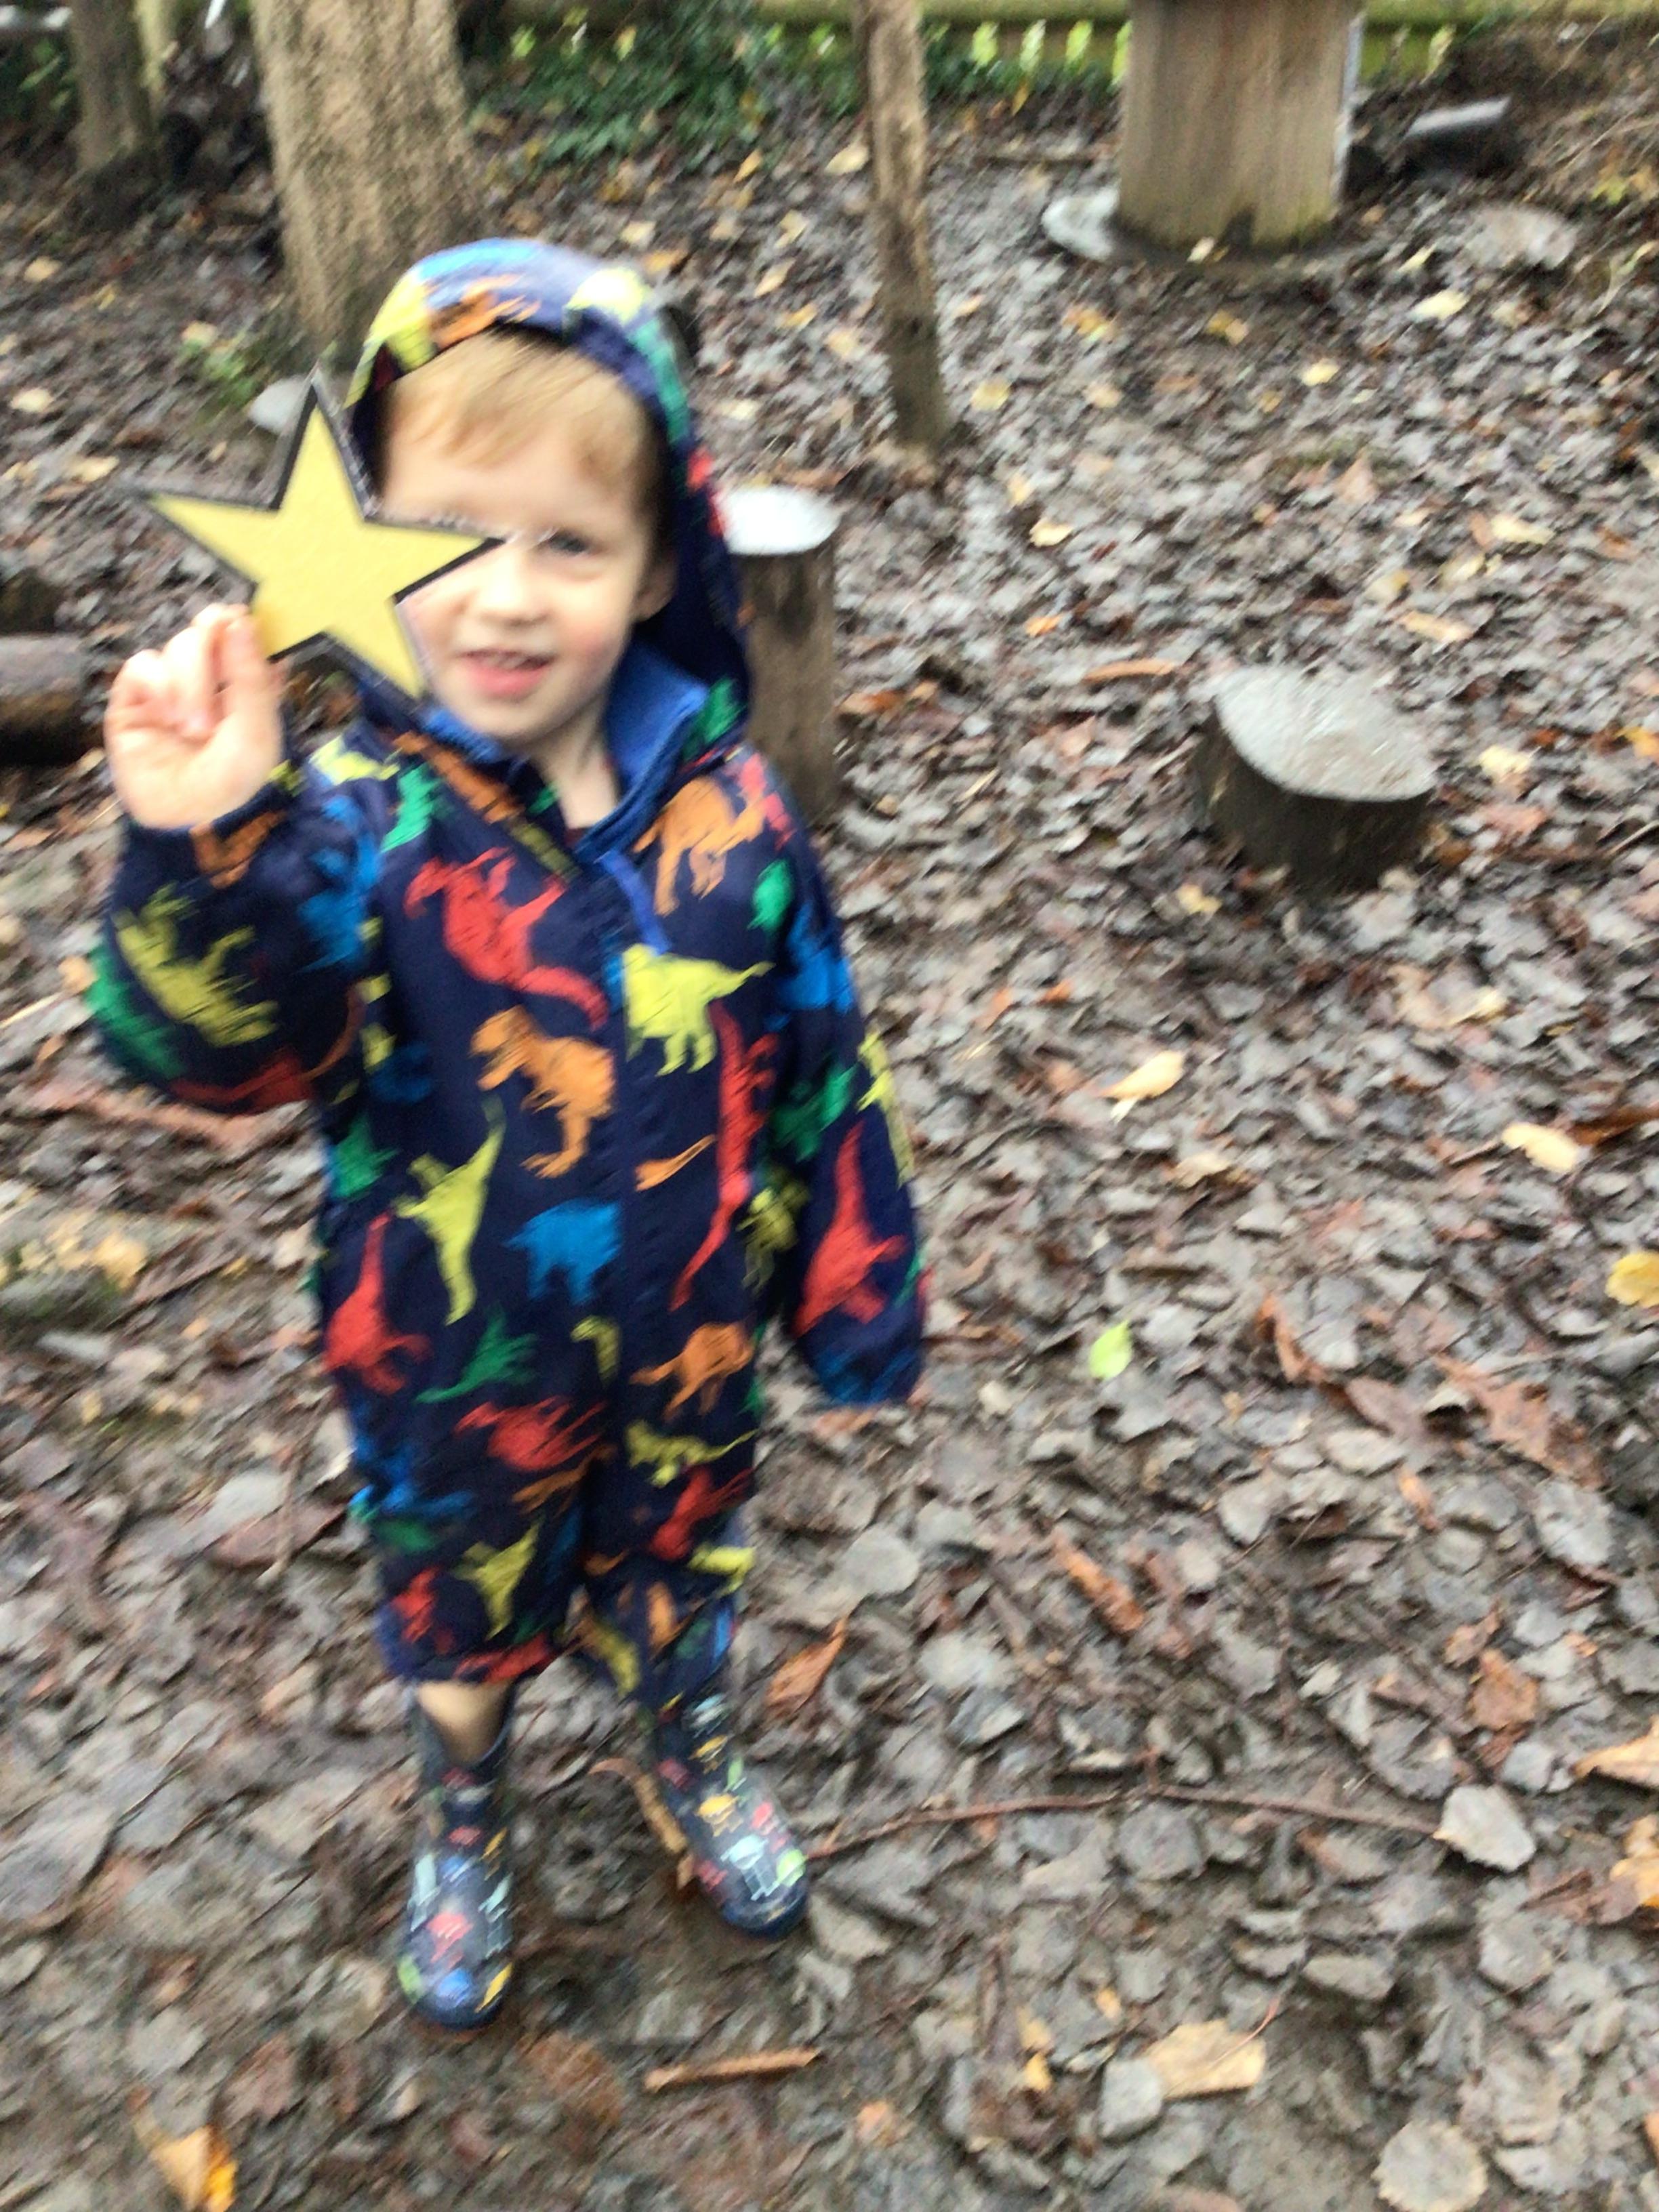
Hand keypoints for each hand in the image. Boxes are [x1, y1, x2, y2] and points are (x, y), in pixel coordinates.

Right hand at [104, 603, 283, 830]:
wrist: (187, 818)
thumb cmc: (231, 781)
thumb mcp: (256, 731)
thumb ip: (250, 675)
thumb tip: (240, 617)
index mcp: (244, 684)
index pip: (240, 632)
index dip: (239, 624)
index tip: (239, 625)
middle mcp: (209, 679)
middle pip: (207, 630)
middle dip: (214, 658)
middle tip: (218, 691)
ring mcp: (171, 685)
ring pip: (178, 646)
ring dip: (191, 686)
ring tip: (194, 730)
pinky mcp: (135, 696)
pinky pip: (144, 665)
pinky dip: (160, 686)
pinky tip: (168, 719)